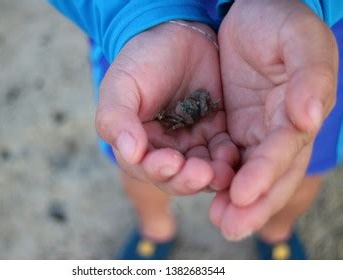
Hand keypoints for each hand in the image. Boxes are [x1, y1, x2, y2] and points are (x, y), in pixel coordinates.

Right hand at [96, 22, 238, 194]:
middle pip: (175, 177)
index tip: (170, 162)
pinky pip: (224, 153)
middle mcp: (164, 149)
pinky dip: (228, 159)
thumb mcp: (121, 85)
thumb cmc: (143, 59)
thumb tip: (130, 153)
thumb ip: (117, 119)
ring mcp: (192, 142)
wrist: (177, 34)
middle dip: (187, 179)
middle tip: (202, 174)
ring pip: (202, 170)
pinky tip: (232, 155)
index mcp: (138, 142)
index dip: (157, 170)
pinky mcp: (216, 133)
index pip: (144, 167)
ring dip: (211, 175)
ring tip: (222, 171)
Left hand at [210, 0, 337, 239]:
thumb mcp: (300, 38)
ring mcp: (258, 131)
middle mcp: (281, 129)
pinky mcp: (236, 127)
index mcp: (301, 110)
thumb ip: (310, 76)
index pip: (284, 151)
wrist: (254, 11)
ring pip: (249, 173)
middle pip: (270, 174)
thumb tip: (308, 118)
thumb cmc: (280, 21)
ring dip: (235, 200)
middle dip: (252, 204)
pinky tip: (203, 189)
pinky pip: (228, 158)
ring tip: (219, 220)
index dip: (266, 174)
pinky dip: (218, 177)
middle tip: (229, 227)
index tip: (242, 194)